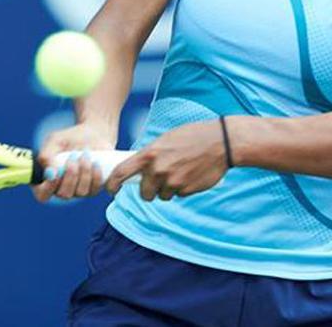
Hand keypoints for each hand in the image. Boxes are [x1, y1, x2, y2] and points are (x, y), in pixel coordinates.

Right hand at [32, 122, 116, 202]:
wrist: (91, 134)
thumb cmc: (68, 139)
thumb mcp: (54, 141)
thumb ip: (47, 156)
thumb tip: (51, 172)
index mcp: (47, 180)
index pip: (43, 194)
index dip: (48, 188)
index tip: (54, 173)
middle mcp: (62, 189)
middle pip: (64, 194)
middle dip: (70, 175)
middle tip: (73, 155)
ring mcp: (78, 191)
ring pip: (81, 192)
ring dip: (84, 172)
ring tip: (85, 153)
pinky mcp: (93, 188)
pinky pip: (95, 189)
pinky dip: (96, 175)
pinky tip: (96, 162)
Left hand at [106, 119, 228, 200]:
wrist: (220, 142)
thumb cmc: (192, 136)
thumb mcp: (166, 140)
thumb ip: (151, 155)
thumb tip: (139, 169)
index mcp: (149, 154)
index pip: (122, 172)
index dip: (112, 184)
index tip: (111, 189)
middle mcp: (158, 170)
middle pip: (145, 193)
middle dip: (150, 190)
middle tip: (159, 180)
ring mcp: (172, 182)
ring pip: (163, 195)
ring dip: (168, 189)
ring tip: (181, 171)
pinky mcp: (186, 190)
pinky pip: (178, 195)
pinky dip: (183, 188)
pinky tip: (191, 174)